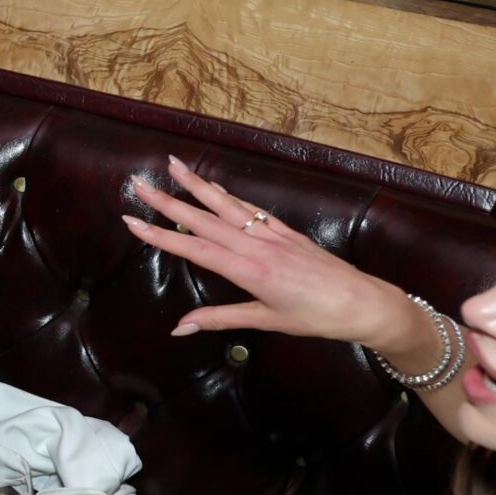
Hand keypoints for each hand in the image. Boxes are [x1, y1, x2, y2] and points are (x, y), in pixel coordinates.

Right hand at [124, 156, 433, 354]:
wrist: (364, 303)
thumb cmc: (317, 318)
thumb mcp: (265, 321)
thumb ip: (219, 319)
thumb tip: (178, 329)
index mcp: (250, 271)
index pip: (195, 249)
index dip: (160, 236)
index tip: (131, 221)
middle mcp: (258, 246)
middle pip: (204, 219)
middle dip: (168, 201)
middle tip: (139, 184)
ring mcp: (272, 235)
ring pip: (227, 205)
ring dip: (197, 185)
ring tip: (173, 165)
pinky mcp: (286, 232)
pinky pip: (251, 209)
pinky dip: (229, 195)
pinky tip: (214, 186)